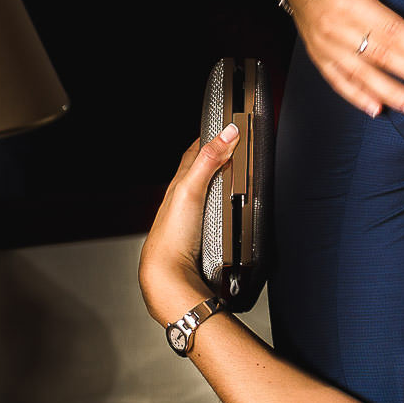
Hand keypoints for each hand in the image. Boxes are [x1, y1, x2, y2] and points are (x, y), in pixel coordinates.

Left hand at [138, 127, 236, 325]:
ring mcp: (191, 219)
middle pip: (200, 172)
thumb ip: (210, 160)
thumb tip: (228, 132)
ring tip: (235, 176)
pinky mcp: (200, 236)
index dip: (208, 138)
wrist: (169, 275)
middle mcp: (183, 200)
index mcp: (178, 185)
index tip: (223, 127)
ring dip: (219, 184)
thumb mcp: (191, 189)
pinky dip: (223, 208)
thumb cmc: (173, 235)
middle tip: (232, 147)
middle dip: (215, 158)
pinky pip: (213, 215)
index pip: (193, 153)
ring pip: (206, 194)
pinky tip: (230, 212)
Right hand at [284, 0, 403, 117]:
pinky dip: (357, 97)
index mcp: (348, 1)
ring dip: (391, 93)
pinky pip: (338, 80)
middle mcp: (335, 28)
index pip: (391, 30)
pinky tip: (378, 110)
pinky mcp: (318, 55)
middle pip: (382, 56)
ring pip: (362, 74)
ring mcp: (325, 45)